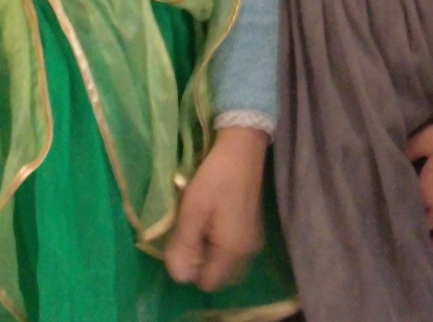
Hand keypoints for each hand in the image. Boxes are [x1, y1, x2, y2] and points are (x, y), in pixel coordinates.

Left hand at [165, 125, 267, 290]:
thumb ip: (183, 247)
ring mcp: (253, 240)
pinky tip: (214, 218)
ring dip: (209, 252)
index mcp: (233, 251)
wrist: (243, 148)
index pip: (207, 283)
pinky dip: (220, 243)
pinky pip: (232, 250)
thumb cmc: (215, 179)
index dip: (190, 268)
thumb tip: (179, 275)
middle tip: (191, 232)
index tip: (184, 241)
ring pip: (225, 263)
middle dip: (200, 262)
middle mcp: (248, 252)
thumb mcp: (191, 212)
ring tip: (201, 223)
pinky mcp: (253, 229)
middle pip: (218, 276)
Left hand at [406, 121, 432, 274]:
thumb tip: (393, 162)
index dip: (397, 212)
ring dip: (431, 253)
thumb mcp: (428, 137)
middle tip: (403, 234)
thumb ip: (407, 151)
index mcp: (425, 195)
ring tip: (423, 254)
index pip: (405, 211)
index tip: (389, 213)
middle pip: (420, 233)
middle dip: (411, 233)